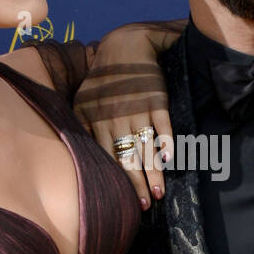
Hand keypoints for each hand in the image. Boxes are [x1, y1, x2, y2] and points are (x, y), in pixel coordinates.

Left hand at [74, 21, 181, 207]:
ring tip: (160, 193)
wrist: (124, 47)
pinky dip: (167, 142)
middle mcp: (118, 120)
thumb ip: (82, 129)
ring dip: (154, 172)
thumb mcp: (82, 102)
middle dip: (138, 185)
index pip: (109, 160)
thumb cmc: (102, 80)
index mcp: (98, 123)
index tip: (126, 203)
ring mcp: (138, 111)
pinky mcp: (156, 100)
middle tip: (146, 205)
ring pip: (146, 148)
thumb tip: (84, 157)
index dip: (119, 182)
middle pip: (129, 159)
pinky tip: (171, 159)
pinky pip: (163, 125)